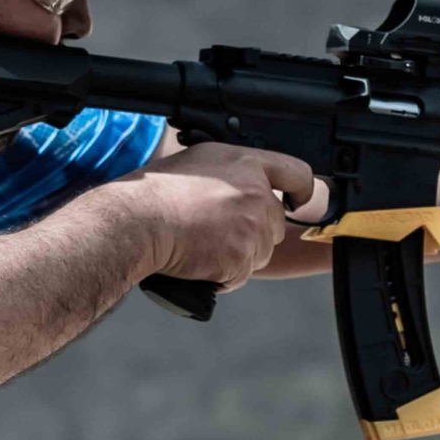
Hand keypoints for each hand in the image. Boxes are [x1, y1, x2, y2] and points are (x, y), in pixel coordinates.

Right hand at [119, 143, 316, 291]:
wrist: (137, 221)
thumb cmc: (154, 193)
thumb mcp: (198, 164)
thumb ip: (230, 174)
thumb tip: (238, 187)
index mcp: (245, 163)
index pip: (296, 173)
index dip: (302, 190)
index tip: (299, 201)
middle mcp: (256, 192)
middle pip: (276, 224)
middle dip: (253, 234)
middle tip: (215, 233)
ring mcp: (252, 226)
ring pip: (260, 253)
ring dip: (237, 257)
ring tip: (200, 245)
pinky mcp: (242, 257)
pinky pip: (239, 275)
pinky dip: (221, 276)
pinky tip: (197, 260)